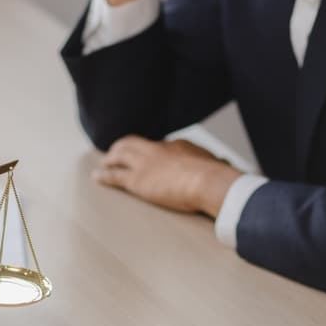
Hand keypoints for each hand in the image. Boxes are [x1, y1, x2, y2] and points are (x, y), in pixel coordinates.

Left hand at [93, 136, 240, 216]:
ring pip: (120, 155)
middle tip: (115, 153)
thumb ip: (218, 165)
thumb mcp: (220, 166)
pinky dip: (104, 176)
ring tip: (104, 164)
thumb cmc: (219, 178)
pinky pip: (115, 176)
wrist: (209, 182)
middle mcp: (159, 150)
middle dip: (122, 148)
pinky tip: (97, 178)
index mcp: (179, 145)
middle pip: (134, 143)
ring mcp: (146, 164)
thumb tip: (227, 166)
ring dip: (110, 159)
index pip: (161, 146)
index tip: (150, 156)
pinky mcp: (137, 181)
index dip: (152, 151)